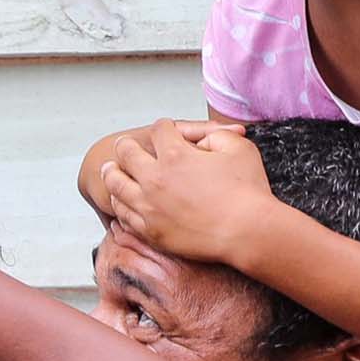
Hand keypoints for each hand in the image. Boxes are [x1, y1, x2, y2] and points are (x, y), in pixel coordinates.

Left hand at [99, 120, 279, 268]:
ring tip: (111, 170)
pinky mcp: (151, 231)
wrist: (249, 233)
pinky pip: (124, 215)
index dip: (164, 127)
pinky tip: (121, 200)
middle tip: (123, 146)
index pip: (159, 130)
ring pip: (116, 186)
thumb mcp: (239, 148)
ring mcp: (149, 207)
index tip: (165, 130)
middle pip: (126, 154)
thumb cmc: (248, 191)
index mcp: (175, 155)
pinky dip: (120, 204)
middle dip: (126, 146)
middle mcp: (155, 179)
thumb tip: (198, 140)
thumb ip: (215, 134)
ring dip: (112, 174)